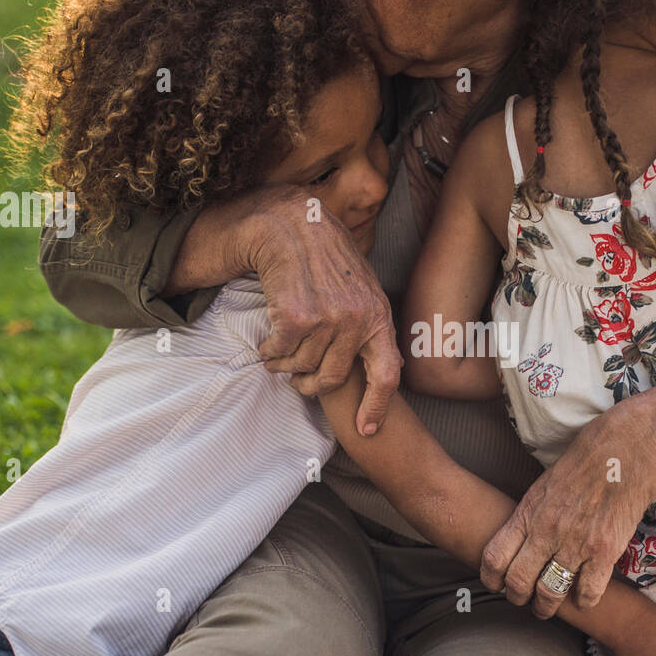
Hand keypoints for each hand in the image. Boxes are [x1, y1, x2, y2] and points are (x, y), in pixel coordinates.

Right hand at [246, 186, 401, 435]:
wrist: (292, 224)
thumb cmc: (325, 256)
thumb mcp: (361, 287)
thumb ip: (367, 322)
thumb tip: (374, 364)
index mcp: (378, 316)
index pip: (388, 375)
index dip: (377, 407)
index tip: (367, 430)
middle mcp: (357, 321)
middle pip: (332, 379)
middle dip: (310, 385)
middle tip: (298, 380)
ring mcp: (328, 320)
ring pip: (301, 367)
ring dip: (284, 364)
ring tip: (279, 350)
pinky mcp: (295, 318)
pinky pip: (278, 354)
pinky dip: (268, 352)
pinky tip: (268, 339)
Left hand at [481, 387, 655, 617]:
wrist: (625, 451)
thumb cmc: (585, 461)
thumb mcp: (544, 485)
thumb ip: (532, 514)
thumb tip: (521, 538)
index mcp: (528, 513)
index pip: (494, 557)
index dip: (491, 578)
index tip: (496, 584)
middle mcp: (546, 532)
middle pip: (519, 582)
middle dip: (517, 598)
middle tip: (523, 600)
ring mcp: (576, 544)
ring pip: (550, 593)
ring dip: (546, 606)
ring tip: (547, 608)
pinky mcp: (605, 552)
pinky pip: (588, 592)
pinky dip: (584, 602)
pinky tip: (583, 600)